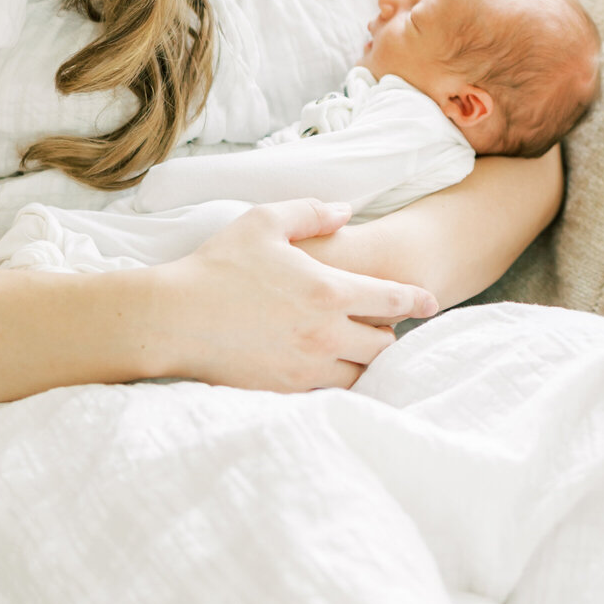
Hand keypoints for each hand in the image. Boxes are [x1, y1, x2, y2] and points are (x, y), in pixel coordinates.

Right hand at [154, 198, 438, 391]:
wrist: (173, 320)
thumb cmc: (218, 266)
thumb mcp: (265, 221)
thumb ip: (312, 211)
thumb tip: (347, 211)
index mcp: (329, 291)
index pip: (392, 300)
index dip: (417, 300)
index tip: (430, 302)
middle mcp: (326, 335)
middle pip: (384, 344)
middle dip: (388, 333)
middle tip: (381, 323)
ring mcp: (307, 368)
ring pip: (360, 373)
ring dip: (364, 360)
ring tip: (357, 346)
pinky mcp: (286, 391)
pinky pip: (329, 391)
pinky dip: (336, 379)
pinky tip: (327, 366)